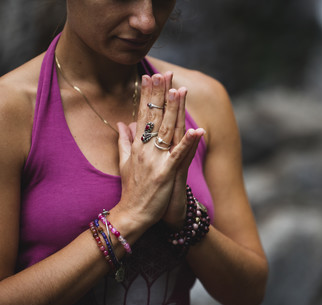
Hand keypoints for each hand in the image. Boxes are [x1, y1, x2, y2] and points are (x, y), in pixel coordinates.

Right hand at [114, 72, 202, 231]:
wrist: (132, 215)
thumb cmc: (131, 190)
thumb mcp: (124, 162)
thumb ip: (123, 141)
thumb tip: (122, 123)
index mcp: (137, 146)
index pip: (143, 115)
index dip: (148, 96)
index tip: (150, 76)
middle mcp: (146, 149)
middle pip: (155, 117)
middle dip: (160, 94)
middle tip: (166, 73)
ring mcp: (156, 161)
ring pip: (168, 130)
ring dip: (174, 110)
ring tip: (180, 90)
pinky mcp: (166, 173)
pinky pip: (179, 155)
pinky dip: (189, 143)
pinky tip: (199, 130)